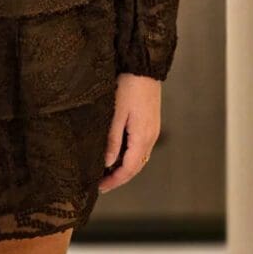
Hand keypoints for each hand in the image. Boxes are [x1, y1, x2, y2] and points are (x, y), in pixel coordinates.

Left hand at [98, 72, 161, 193]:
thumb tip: (107, 163)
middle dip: (119, 177)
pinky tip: (117, 152)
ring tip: (106, 171)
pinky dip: (129, 155)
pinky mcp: (150, 121)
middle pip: (136, 166)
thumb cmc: (128, 85)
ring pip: (139, 157)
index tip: (100, 187)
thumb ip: (112, 139)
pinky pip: (141, 146)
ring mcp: (152, 129)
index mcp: (143, 137)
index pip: (129, 169)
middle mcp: (151, 136)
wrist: (143, 66)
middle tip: (101, 183)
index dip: (115, 181)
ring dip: (124, 166)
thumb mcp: (115, 112)